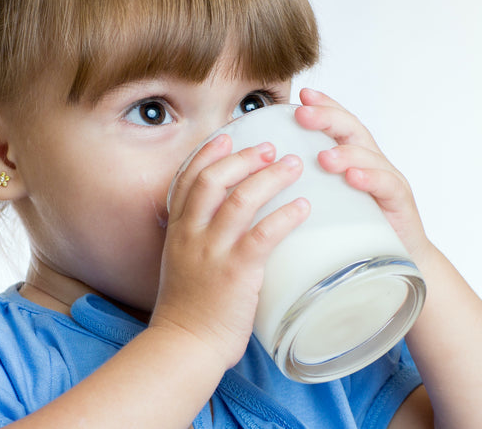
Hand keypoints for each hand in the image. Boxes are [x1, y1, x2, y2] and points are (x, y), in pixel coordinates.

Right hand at [150, 134, 309, 369]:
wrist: (184, 345)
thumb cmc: (189, 311)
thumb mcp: (182, 265)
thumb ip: (199, 241)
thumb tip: (225, 224)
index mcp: (178, 231)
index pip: (187, 179)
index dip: (208, 153)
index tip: (226, 136)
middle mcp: (191, 235)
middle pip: (213, 180)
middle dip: (242, 157)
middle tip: (269, 147)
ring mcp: (212, 252)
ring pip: (240, 200)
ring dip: (270, 177)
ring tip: (294, 165)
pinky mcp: (236, 273)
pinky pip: (263, 235)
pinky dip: (285, 216)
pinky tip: (304, 207)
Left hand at [294, 88, 432, 259]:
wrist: (392, 268)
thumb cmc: (350, 235)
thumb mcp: (323, 203)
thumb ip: (301, 186)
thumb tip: (261, 177)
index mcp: (352, 159)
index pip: (339, 125)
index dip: (324, 107)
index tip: (302, 96)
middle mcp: (371, 164)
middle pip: (352, 131)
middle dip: (328, 118)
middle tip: (303, 113)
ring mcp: (387, 182)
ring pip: (368, 157)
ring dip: (345, 153)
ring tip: (323, 156)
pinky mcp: (399, 205)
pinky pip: (386, 187)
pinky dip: (370, 179)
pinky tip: (353, 178)